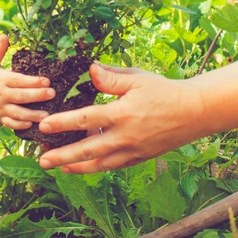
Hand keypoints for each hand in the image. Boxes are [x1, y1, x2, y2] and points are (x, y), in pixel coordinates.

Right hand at [0, 35, 54, 128]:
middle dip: (37, 96)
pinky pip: (10, 123)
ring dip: (32, 115)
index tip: (47, 81)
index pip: (19, 80)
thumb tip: (5, 35)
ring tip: (47, 116)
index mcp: (1, 80)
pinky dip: (20, 125)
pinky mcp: (0, 118)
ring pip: (17, 113)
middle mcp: (2, 95)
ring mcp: (0, 108)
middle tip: (52, 94)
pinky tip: (31, 124)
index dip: (33, 81)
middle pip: (21, 96)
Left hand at [38, 63, 207, 172]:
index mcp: (122, 114)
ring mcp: (132, 150)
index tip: (44, 125)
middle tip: (43, 160)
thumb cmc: (164, 91)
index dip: (62, 123)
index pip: (85, 119)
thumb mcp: (137, 79)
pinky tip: (84, 166)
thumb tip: (90, 70)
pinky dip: (96, 167)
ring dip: (76, 167)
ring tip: (58, 167)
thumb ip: (111, 78)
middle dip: (62, 156)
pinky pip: (113, 166)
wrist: (194, 112)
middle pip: (87, 150)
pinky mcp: (139, 158)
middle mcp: (125, 137)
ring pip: (99, 164)